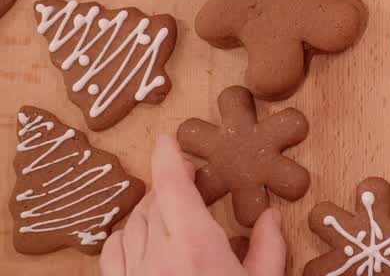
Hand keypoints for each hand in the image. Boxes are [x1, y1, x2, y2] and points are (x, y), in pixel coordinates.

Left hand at [100, 134, 286, 275]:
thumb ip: (268, 247)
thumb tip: (270, 215)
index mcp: (195, 246)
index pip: (172, 185)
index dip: (169, 156)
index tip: (170, 139)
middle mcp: (156, 256)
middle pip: (153, 202)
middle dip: (171, 187)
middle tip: (194, 186)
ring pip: (129, 226)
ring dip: (148, 212)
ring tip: (170, 214)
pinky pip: (112, 254)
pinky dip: (125, 238)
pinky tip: (141, 243)